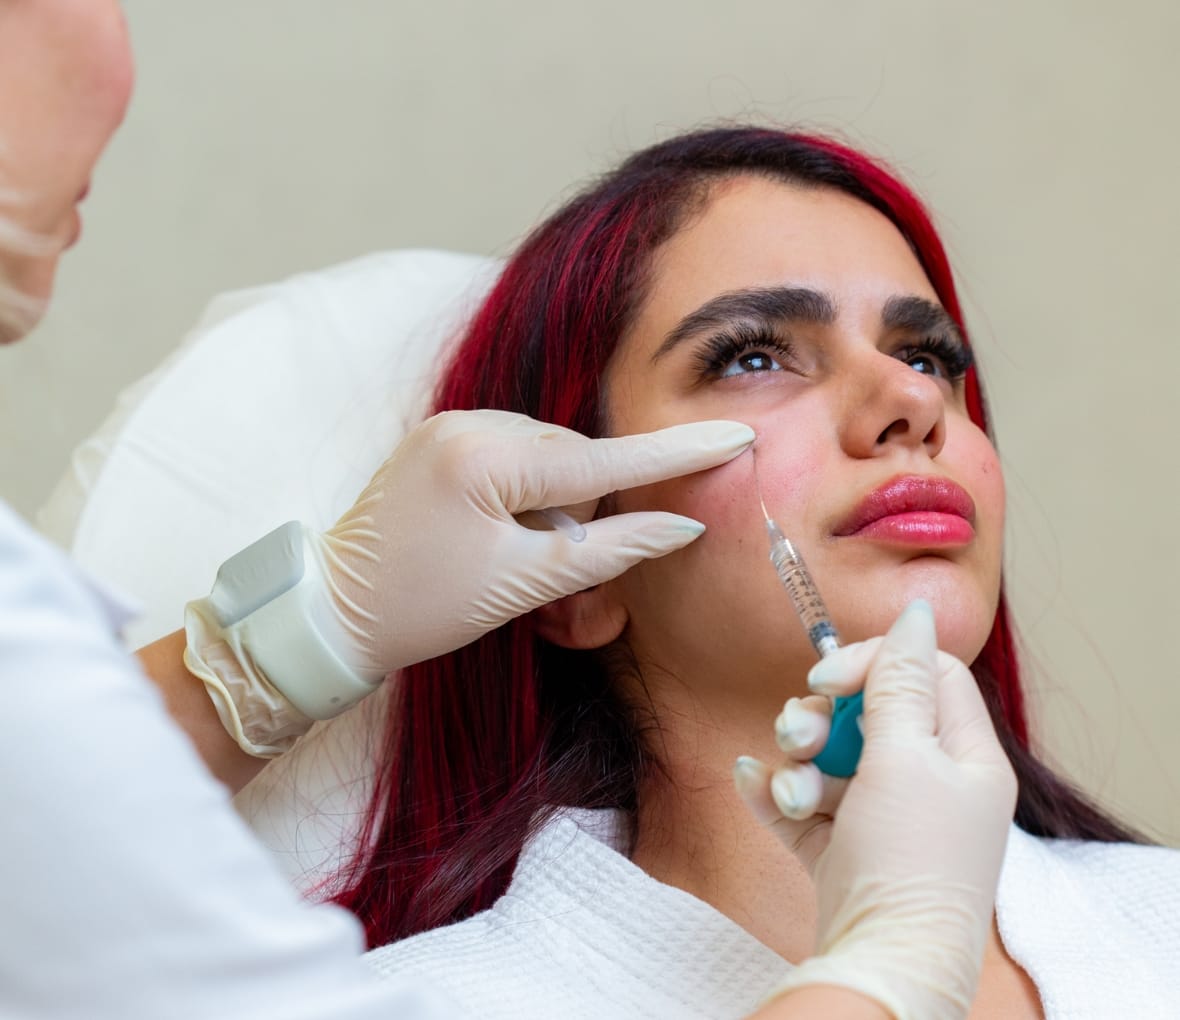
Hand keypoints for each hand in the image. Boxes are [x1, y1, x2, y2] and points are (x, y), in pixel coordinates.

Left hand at [322, 410, 753, 673]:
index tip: (733, 435)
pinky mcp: (442, 440)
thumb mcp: (519, 587)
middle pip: (575, 464)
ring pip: (548, 463)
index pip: (602, 462)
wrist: (328, 612)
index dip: (673, 455)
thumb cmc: (419, 608)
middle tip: (557, 584)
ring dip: (552, 513)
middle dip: (581, 520)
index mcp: (485, 459)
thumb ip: (605, 552)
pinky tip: (496, 540)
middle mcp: (468, 424)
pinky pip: (515, 461)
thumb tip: (679, 527)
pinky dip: (525, 502)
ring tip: (511, 565)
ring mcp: (451, 427)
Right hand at [735, 601, 1017, 1019]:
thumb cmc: (908, 859)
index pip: (923, 672)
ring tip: (790, 788)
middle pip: (867, 712)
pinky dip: (777, 790)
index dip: (871, 662)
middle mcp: (929, 783)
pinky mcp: (843, 849)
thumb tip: (914, 611)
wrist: (883, 963)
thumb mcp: (904, 758)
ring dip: (796, 760)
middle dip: (821, 716)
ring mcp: (883, 818)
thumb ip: (897, 682)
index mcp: (964, 756)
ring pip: (830, 756)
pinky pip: (805, 801)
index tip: (824, 677)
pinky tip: (752, 783)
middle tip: (798, 734)